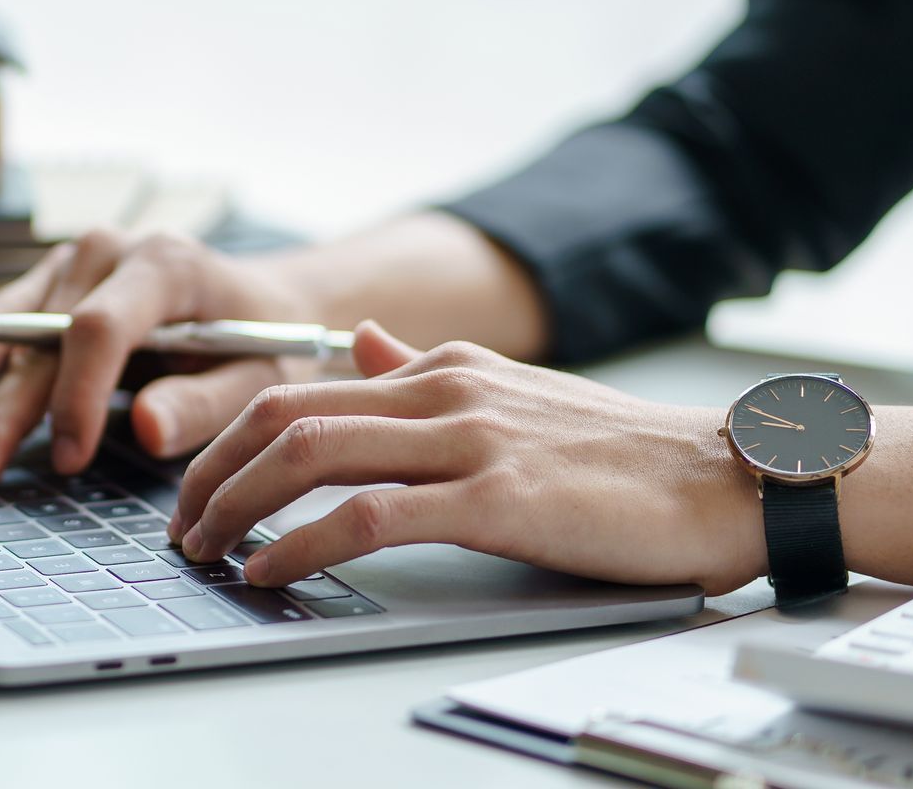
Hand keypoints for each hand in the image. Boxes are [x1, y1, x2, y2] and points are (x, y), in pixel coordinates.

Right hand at [0, 230, 320, 490]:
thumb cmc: (265, 342)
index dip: (75, 396)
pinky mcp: (47, 287)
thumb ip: (206, 403)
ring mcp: (69, 265)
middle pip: (35, 334)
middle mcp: (106, 252)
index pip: (98, 326)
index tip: (68, 460)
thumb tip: (146, 426)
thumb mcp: (260, 378)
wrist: (262, 301)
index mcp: (165, 263)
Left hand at [168, 323, 762, 594]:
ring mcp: (470, 438)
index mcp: (443, 366)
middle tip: (181, 525)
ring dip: (239, 506)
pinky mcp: (498, 497)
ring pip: (312, 453)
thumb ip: (427, 371)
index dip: (231, 439)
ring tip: (205, 551)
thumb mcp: (513, 395)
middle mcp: (445, 388)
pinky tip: (272, 571)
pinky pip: (371, 516)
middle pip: (285, 414)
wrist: (731, 478)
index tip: (199, 486)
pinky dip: (303, 545)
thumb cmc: (624, 456)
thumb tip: (365, 342)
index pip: (302, 388)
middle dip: (213, 472)